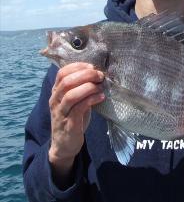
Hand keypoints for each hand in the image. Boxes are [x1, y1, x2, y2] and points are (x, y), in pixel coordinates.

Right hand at [48, 62, 104, 185]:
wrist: (64, 145)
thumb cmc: (73, 118)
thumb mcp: (75, 100)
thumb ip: (81, 87)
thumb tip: (98, 74)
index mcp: (56, 92)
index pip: (62, 73)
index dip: (77, 66)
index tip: (92, 66)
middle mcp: (55, 100)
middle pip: (67, 82)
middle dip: (86, 75)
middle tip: (100, 76)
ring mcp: (61, 113)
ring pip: (71, 95)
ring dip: (89, 88)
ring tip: (100, 87)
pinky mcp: (69, 124)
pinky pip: (79, 109)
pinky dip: (91, 100)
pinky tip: (101, 97)